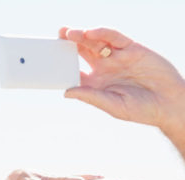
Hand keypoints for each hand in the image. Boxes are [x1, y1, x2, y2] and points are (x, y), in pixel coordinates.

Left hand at [6, 170, 102, 179]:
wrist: (16, 175)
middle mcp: (47, 179)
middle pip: (63, 179)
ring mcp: (54, 176)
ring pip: (71, 175)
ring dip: (86, 177)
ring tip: (102, 178)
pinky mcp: (58, 176)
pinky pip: (73, 175)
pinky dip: (86, 176)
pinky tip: (99, 178)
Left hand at [59, 27, 184, 133]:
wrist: (170, 103)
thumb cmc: (141, 109)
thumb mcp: (113, 105)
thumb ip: (90, 97)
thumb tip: (66, 92)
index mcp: (96, 84)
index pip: (74, 71)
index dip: (62, 65)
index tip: (48, 60)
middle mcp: (104, 68)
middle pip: (82, 52)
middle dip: (69, 44)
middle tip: (57, 36)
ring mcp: (117, 57)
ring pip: (96, 42)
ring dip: (83, 36)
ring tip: (70, 33)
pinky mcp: (132, 49)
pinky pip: (115, 38)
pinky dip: (103, 34)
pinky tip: (91, 33)